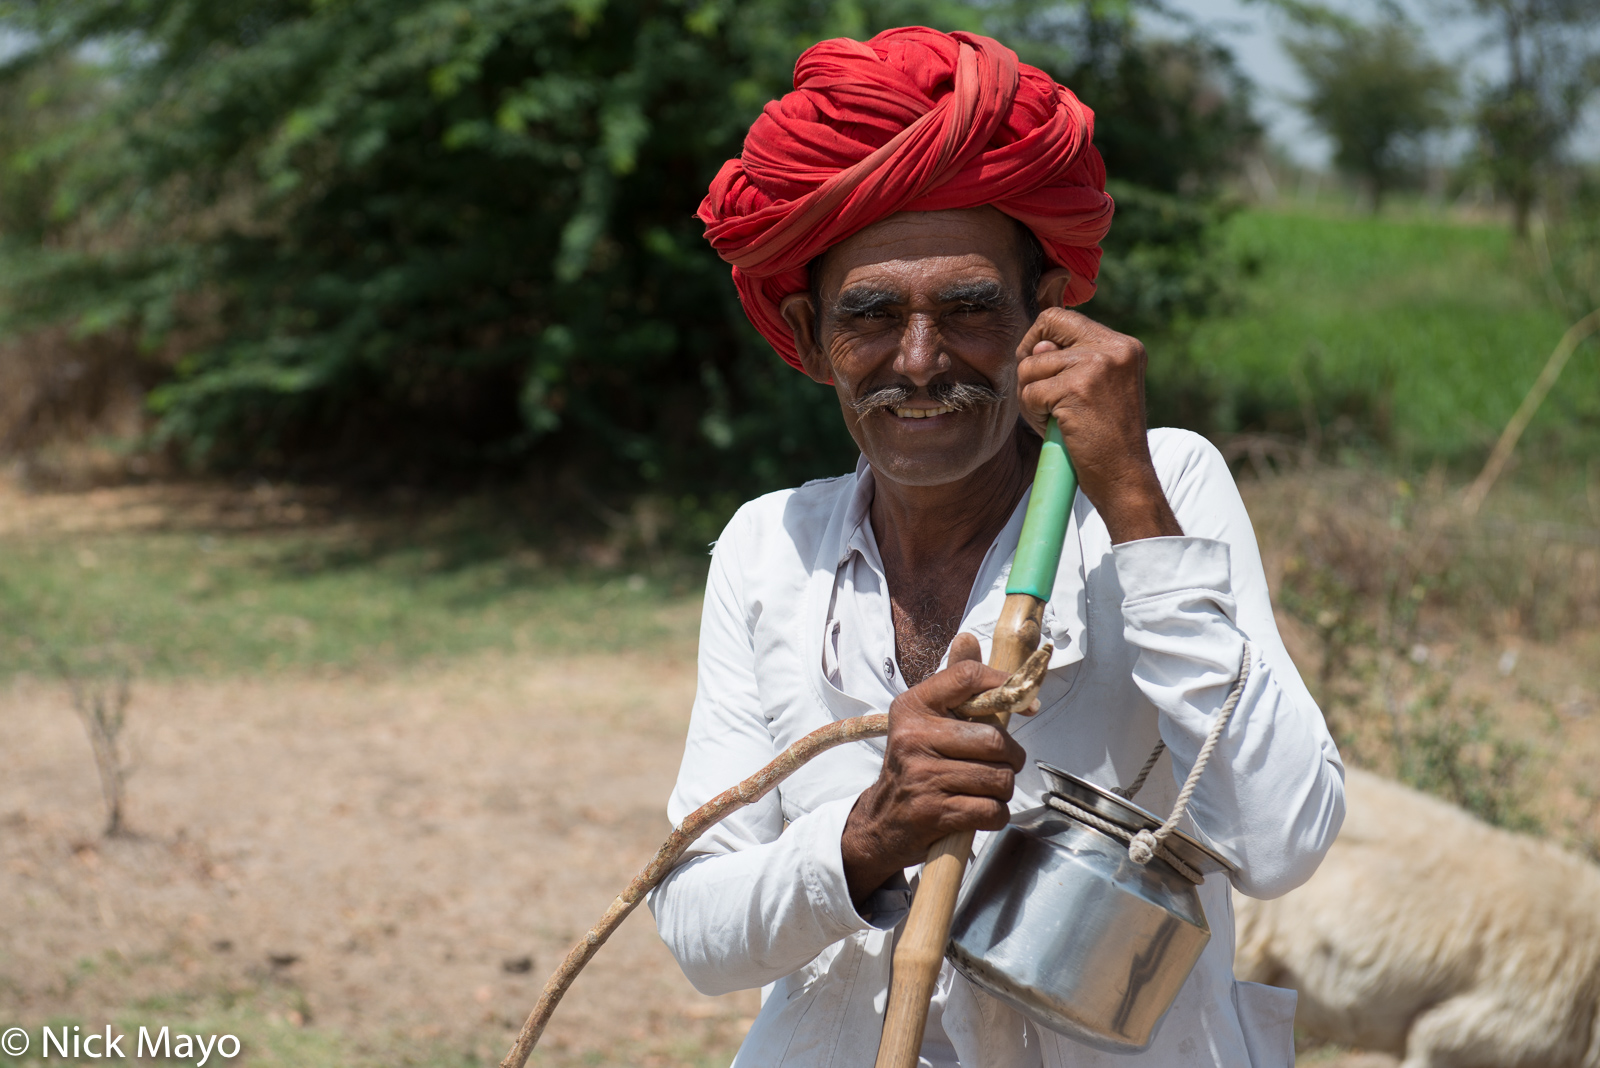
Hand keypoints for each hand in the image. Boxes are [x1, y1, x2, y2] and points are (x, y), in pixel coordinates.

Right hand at [841, 634, 1029, 905]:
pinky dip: (995, 815)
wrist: (883, 821)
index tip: (1029, 705)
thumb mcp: (926, 720)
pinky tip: (977, 811)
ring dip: (1002, 790)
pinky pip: (991, 811)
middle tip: (1002, 764)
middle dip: (1011, 758)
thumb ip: (954, 683)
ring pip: (998, 779)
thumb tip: (969, 638)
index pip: (967, 678)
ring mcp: (921, 776)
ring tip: (984, 789)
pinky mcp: (932, 812)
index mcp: (913, 706)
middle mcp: (913, 737)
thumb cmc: (917, 764)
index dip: (1006, 687)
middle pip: (995, 741)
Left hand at [1015, 309, 1182, 543]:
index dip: (1039, 338)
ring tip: (1057, 420)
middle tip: (1041, 395)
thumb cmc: (1107, 440)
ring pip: (1030, 367)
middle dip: (1029, 361)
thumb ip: (1068, 362)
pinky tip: (1057, 430)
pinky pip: (1030, 393)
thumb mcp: (1096, 390)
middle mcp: (1115, 348)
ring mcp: (1097, 365)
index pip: (1062, 318)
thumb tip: (1035, 343)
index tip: (1038, 365)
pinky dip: (1034, 416)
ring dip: (1032, 398)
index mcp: (1123, 346)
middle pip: (1043, 328)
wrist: (1125, 478)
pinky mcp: (1077, 388)